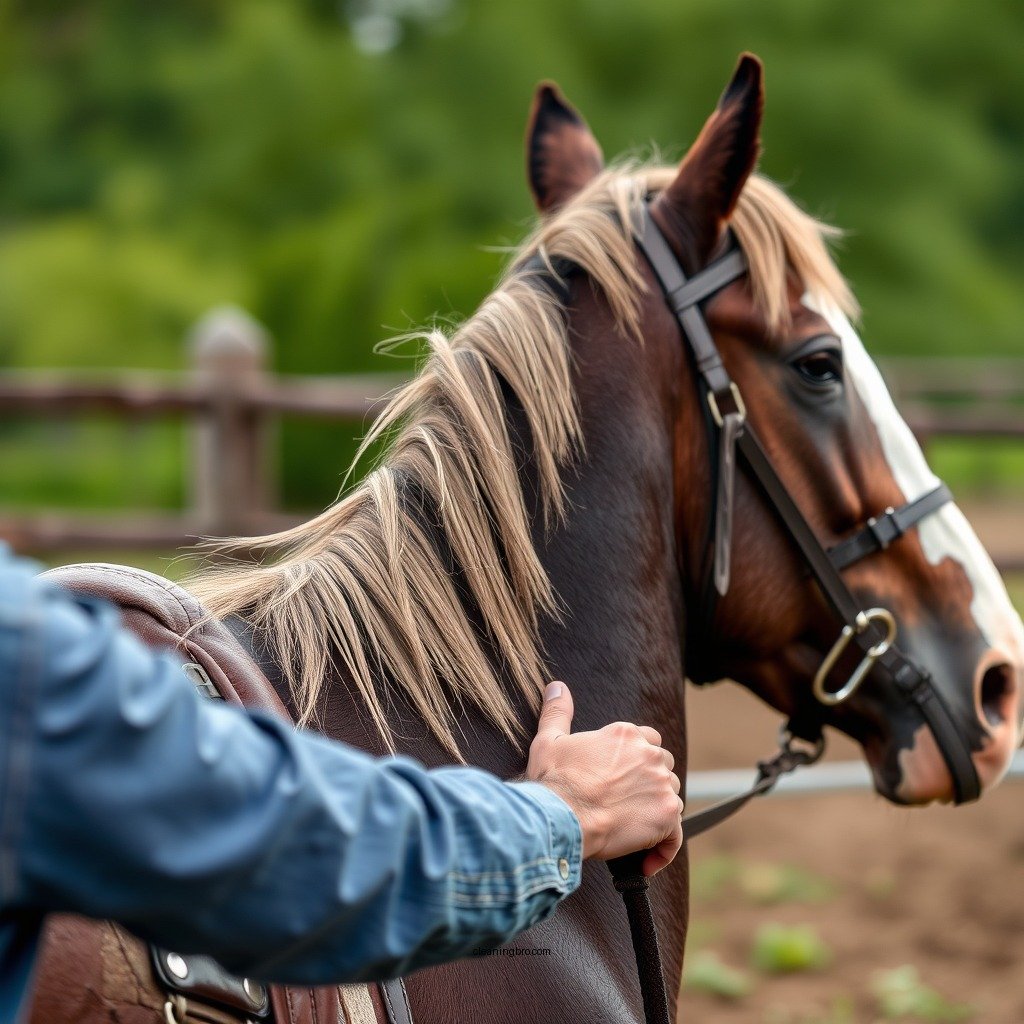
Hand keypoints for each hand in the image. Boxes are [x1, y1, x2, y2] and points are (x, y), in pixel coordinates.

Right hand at [526, 681, 683, 875]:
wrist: (560, 818)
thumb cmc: (553, 782)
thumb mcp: (549, 740)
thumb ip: (558, 711)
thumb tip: (557, 687)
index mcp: (624, 735)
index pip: (648, 739)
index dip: (637, 758)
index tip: (623, 775)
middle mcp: (648, 755)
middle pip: (662, 766)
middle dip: (649, 783)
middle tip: (625, 802)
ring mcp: (660, 785)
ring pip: (670, 797)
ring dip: (655, 812)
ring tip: (630, 830)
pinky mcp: (665, 816)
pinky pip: (675, 835)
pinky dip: (663, 849)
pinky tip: (644, 861)